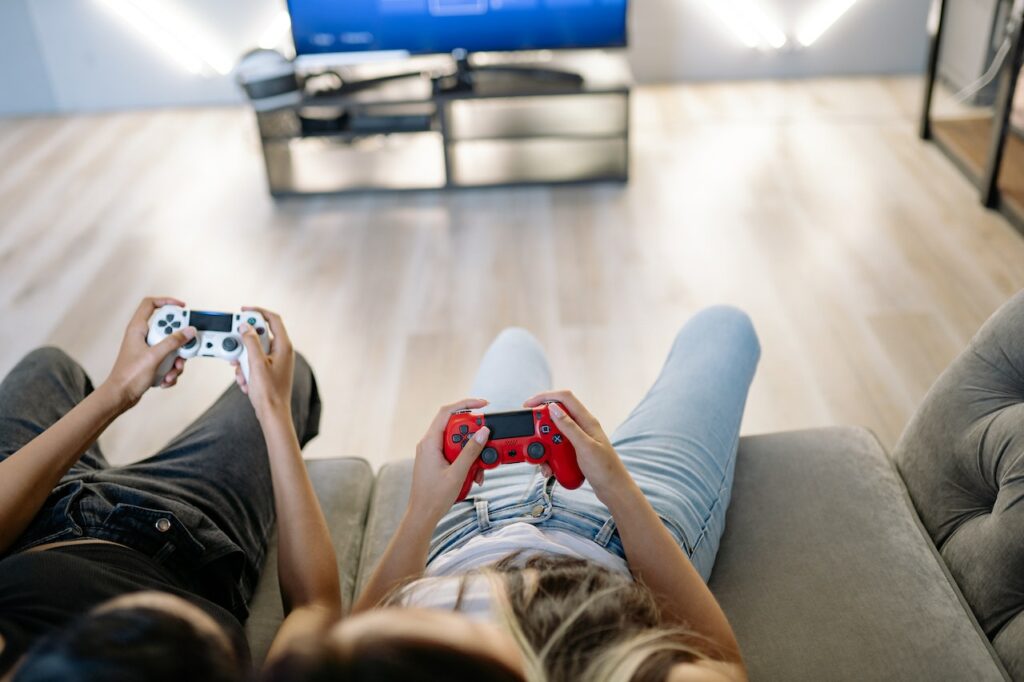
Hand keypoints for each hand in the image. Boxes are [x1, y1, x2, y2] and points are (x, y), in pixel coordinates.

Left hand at [102, 297, 194, 409]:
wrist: (120, 396)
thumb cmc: (129, 376)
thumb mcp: (155, 356)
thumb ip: (173, 342)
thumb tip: (189, 331)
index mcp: (138, 329)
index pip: (151, 304)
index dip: (167, 302)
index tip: (183, 308)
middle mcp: (143, 337)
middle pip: (168, 329)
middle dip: (179, 343)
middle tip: (182, 350)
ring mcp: (148, 349)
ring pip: (171, 347)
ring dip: (176, 361)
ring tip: (171, 372)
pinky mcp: (152, 362)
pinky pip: (169, 361)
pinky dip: (170, 371)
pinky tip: (164, 380)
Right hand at [234, 306, 293, 422]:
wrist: (272, 414)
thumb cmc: (268, 392)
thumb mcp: (256, 364)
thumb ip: (250, 342)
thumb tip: (245, 326)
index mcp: (284, 346)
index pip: (273, 319)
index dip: (258, 312)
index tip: (243, 310)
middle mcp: (282, 352)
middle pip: (260, 336)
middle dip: (245, 344)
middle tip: (236, 351)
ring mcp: (276, 361)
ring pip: (254, 351)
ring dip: (243, 360)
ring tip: (242, 375)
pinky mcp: (269, 371)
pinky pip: (254, 363)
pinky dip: (246, 370)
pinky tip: (246, 383)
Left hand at [408, 399, 490, 522]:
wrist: (422, 516)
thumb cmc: (433, 498)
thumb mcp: (457, 473)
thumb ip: (471, 451)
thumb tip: (483, 432)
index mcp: (429, 442)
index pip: (447, 412)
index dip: (465, 404)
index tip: (483, 404)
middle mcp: (429, 444)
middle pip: (456, 428)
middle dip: (473, 437)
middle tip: (486, 444)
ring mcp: (433, 453)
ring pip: (458, 443)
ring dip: (472, 454)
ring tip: (478, 470)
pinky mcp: (438, 461)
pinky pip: (455, 454)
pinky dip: (467, 462)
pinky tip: (472, 475)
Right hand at [523, 391, 632, 502]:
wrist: (613, 490)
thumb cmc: (606, 469)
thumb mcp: (585, 447)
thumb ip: (569, 427)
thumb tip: (553, 408)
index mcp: (587, 421)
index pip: (564, 398)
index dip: (545, 396)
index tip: (529, 405)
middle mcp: (582, 427)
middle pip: (555, 417)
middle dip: (541, 427)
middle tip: (533, 439)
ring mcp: (577, 439)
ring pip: (553, 435)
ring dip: (544, 446)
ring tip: (544, 461)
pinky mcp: (574, 451)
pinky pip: (556, 448)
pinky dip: (549, 457)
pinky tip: (551, 468)